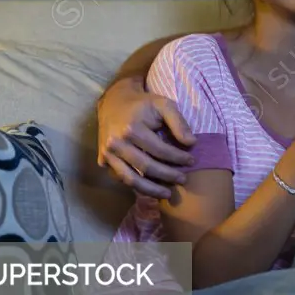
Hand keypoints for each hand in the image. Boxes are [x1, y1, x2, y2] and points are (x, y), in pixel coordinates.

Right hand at [97, 79, 196, 198]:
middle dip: (168, 176)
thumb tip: (192, 143)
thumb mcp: (164, 105)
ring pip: (130, 179)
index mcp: (132, 129)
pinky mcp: (102, 160)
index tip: (192, 160)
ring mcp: (107, 154)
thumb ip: (179, 123)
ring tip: (168, 193)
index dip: (178, 158)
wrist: (114, 101)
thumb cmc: (143, 104)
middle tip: (183, 179)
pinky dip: (135, 185)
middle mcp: (116, 144)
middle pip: (146, 167)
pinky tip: (149, 188)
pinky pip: (119, 178)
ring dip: (151, 190)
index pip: (160, 150)